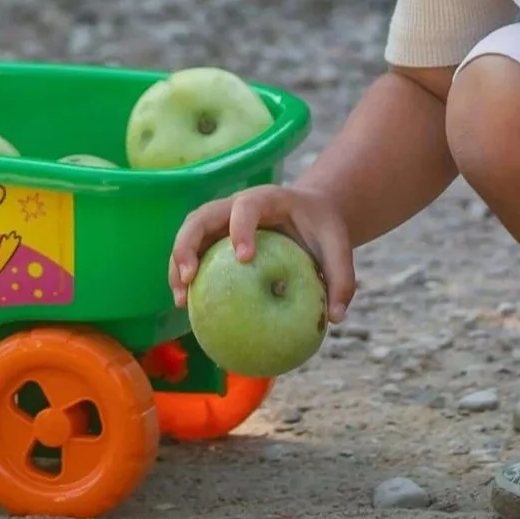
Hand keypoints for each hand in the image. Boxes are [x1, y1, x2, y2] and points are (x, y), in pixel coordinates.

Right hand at [166, 183, 355, 322]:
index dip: (241, 228)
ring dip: (177, 264)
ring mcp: (221, 221)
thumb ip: (342, 278)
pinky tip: (189, 309)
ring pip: (188, 235)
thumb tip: (335, 319)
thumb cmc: (323, 229)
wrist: (310, 214)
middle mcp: (235, 205)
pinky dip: (186, 277)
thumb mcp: (339, 246)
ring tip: (180, 300)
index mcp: (267, 199)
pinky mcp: (214, 239)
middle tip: (189, 278)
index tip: (245, 259)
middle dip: (188, 244)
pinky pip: (194, 255)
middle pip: (200, 216)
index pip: (247, 205)